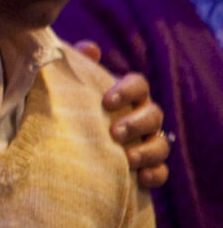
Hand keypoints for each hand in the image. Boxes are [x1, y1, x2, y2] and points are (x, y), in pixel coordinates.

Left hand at [77, 48, 170, 189]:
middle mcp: (141, 117)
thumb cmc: (71, 109)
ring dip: (148, 151)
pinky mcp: (145, 168)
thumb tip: (90, 49)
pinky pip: (161, 172)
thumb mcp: (69, 88)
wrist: (65, 147)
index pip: (138, 84)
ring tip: (127, 158)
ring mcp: (146, 143)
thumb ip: (79, 67)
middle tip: (114, 132)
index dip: (128, 90)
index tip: (107, 100)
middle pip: (153, 115)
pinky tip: (140, 178)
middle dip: (137, 123)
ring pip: (161, 144)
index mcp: (125, 95)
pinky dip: (154, 174)